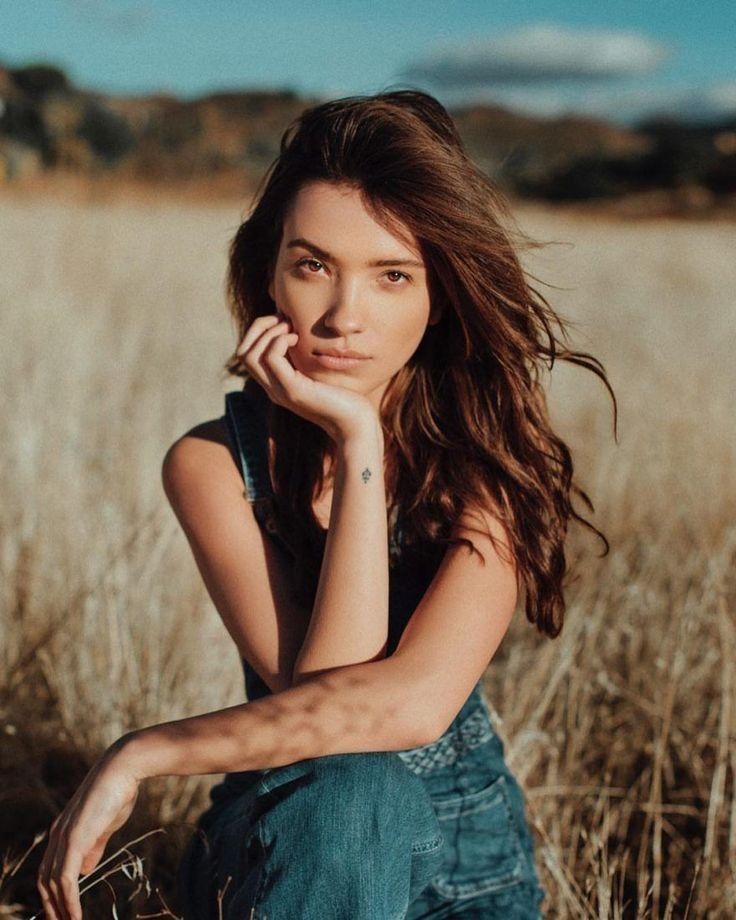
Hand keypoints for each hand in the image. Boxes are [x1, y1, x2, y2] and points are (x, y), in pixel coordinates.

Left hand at [36, 738, 139, 919]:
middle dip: (51, 907)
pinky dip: (68, 901)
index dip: (52, 894)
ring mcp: (63, 838)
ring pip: (52, 884)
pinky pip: (65, 879)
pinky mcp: (74, 839)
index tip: (62, 913)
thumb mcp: (104, 825)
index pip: (49, 871)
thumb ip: (93, 847)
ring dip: (59, 909)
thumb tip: (85, 871)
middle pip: (44, 882)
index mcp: (62, 832)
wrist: (123, 769)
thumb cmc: (117, 793)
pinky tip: (75, 916)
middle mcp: (56, 836)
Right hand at [236, 313, 377, 442]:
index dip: (259, 331)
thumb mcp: (317, 371)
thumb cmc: (343, 396)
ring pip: (249, 355)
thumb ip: (303, 358)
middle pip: (243, 353)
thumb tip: (297, 328)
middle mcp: (272, 388)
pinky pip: (271, 358)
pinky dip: (280, 341)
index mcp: (275, 383)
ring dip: (269, 333)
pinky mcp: (293, 391)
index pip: (247, 354)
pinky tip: (298, 339)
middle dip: (259, 328)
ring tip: (291, 328)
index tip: (283, 321)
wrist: (355, 423)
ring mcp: (280, 391)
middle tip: (284, 319)